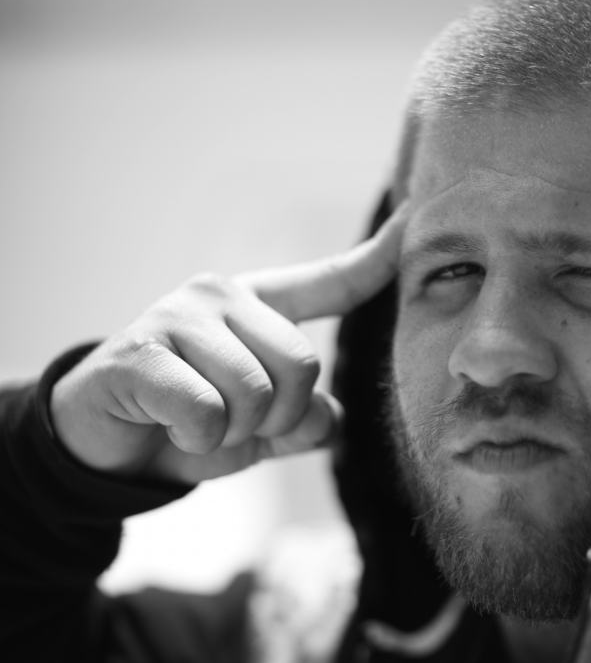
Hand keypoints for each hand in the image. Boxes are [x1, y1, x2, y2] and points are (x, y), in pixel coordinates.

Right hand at [50, 207, 404, 483]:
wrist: (101, 444)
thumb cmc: (187, 424)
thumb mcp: (258, 428)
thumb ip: (301, 420)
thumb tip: (329, 420)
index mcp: (257, 305)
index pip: (329, 281)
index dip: (376, 259)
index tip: (416, 219)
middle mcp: (221, 295)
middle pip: (303, 366)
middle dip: (277, 419)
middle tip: (234, 426)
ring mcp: (178, 317)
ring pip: (255, 393)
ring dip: (232, 434)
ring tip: (199, 425)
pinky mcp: (140, 351)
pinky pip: (206, 411)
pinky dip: (197, 439)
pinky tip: (171, 426)